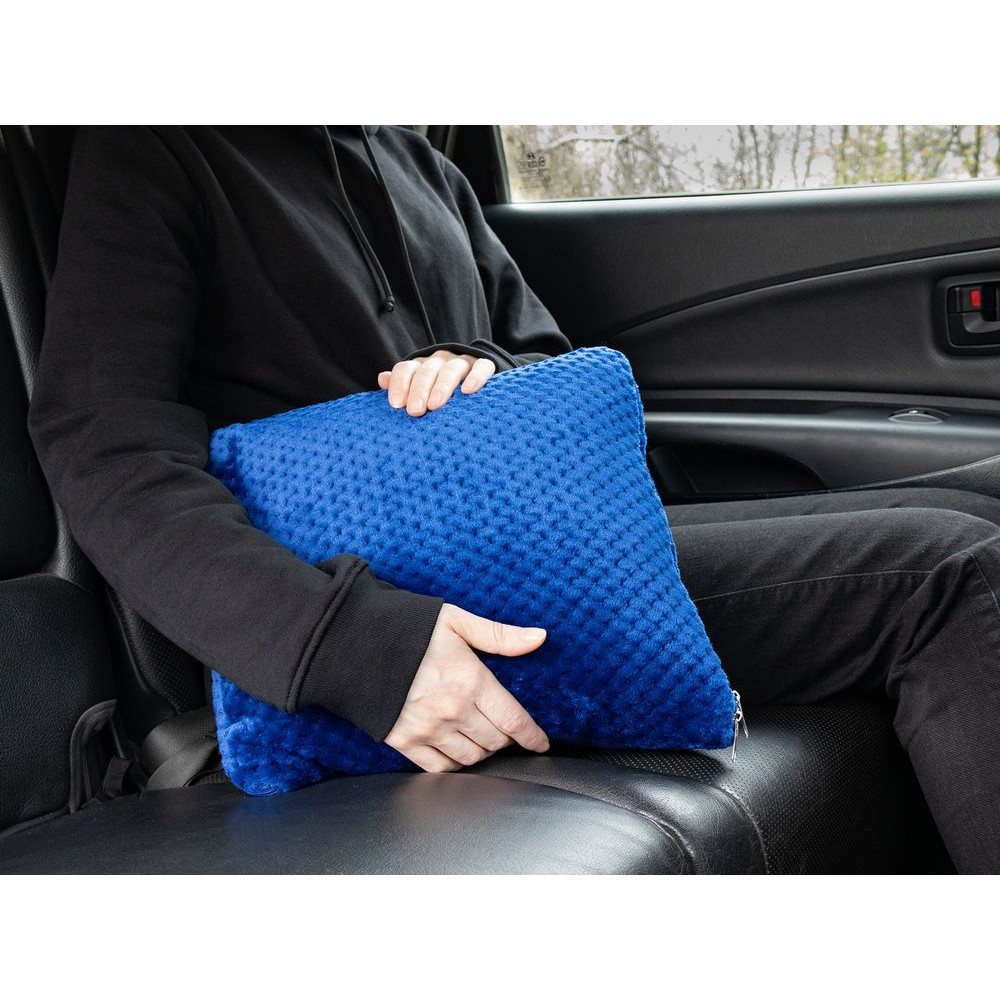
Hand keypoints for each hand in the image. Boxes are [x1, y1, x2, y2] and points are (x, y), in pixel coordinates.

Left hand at [377, 350, 496, 416]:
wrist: (476, 379)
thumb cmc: (440, 392)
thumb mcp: (419, 389)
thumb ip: (402, 385)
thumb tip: (382, 379)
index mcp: (421, 366)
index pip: (406, 369)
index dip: (399, 384)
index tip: (396, 405)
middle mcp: (440, 361)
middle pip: (427, 370)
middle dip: (419, 390)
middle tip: (415, 411)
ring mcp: (463, 362)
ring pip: (451, 369)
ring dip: (442, 386)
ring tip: (435, 405)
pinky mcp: (484, 366)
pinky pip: (481, 367)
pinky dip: (475, 377)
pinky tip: (468, 391)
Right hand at [384, 603, 549, 771]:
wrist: (354, 643)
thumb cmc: (408, 628)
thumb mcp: (457, 622)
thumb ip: (500, 635)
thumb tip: (539, 638)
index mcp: (470, 681)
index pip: (513, 720)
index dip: (532, 736)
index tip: (540, 743)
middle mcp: (452, 711)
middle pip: (495, 742)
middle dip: (507, 740)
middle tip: (507, 732)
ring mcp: (427, 730)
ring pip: (471, 759)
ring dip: (483, 753)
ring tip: (484, 740)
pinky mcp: (404, 741)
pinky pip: (439, 768)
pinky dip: (454, 765)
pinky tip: (458, 753)